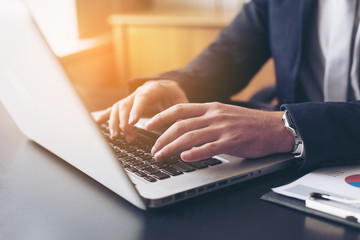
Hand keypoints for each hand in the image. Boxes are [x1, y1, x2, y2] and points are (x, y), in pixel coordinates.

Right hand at [94, 80, 188, 141]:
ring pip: (117, 107)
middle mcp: (139, 91)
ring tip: (116, 137)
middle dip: (124, 121)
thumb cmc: (176, 97)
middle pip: (126, 104)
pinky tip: (96, 123)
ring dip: (114, 122)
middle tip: (129, 137)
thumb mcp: (182, 103)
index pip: (142, 98)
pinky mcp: (126, 104)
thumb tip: (177, 127)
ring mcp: (131, 97)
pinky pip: (113, 109)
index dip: (136, 109)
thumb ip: (179, 113)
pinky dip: (104, 116)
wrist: (169, 88)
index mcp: (154, 89)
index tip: (132, 122)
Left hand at [145, 102, 293, 161]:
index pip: (180, 109)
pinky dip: (194, 153)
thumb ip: (207, 118)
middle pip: (180, 126)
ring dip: (171, 148)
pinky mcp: (232, 142)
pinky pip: (209, 148)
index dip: (161, 116)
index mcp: (211, 108)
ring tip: (160, 156)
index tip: (148, 124)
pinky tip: (184, 158)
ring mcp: (223, 129)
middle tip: (153, 149)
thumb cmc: (250, 123)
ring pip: (190, 137)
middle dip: (162, 138)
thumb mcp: (225, 114)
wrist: (275, 127)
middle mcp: (214, 116)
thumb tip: (187, 127)